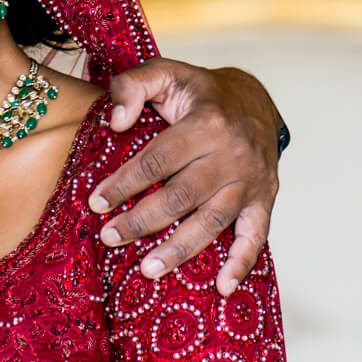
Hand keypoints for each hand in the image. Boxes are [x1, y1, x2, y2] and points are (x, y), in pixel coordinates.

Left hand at [88, 60, 281, 295]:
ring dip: (180, 249)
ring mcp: (251, 181)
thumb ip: (132, 85)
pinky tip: (223, 289)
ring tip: (147, 269)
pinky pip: (256, 236)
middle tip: (109, 236)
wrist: (255, 99)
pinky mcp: (265, 199)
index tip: (96, 202)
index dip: (125, 182)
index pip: (158, 159)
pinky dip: (242, 263)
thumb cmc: (199, 92)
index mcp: (207, 122)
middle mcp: (233, 154)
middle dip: (142, 220)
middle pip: (182, 196)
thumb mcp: (165, 72)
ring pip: (213, 221)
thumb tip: (117, 122)